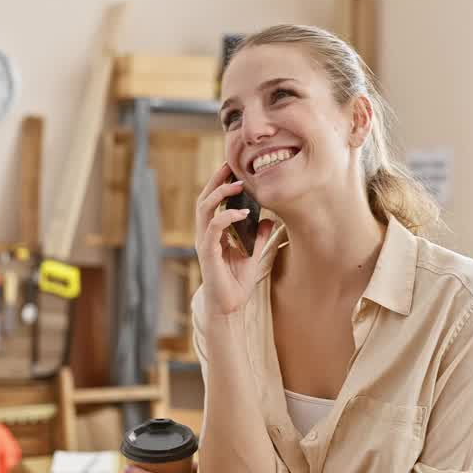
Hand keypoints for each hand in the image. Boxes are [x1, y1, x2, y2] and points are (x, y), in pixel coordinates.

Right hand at [194, 162, 275, 316]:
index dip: (220, 183)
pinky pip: (213, 227)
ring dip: (220, 193)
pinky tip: (242, 211)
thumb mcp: (253, 255)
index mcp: (213, 233)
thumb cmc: (236, 283)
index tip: (233, 168)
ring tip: (238, 184)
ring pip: (204, 208)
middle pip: (204, 198)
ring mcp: (204, 242)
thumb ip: (257, 237)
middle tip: (230, 164)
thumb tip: (269, 220)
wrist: (229, 307)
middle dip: (216, 180)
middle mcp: (205, 234)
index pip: (212, 201)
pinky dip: (226, 216)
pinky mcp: (207, 253)